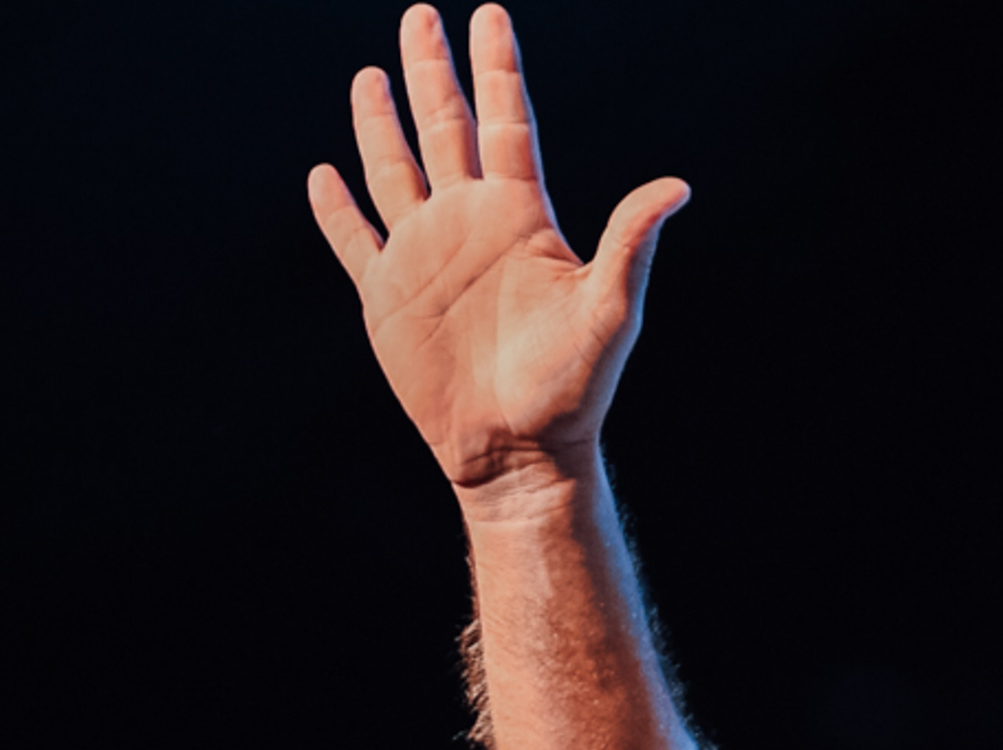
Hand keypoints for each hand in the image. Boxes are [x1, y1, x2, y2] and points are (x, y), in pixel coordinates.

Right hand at [308, 6, 687, 498]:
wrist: (518, 454)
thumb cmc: (571, 390)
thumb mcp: (608, 311)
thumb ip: (631, 244)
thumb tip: (678, 187)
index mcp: (520, 218)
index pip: (505, 123)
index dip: (497, 69)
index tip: (490, 15)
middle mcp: (469, 225)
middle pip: (444, 128)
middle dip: (431, 71)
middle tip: (420, 14)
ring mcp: (425, 257)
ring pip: (395, 170)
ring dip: (381, 123)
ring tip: (371, 75)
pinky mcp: (387, 298)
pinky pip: (354, 241)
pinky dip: (336, 210)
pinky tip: (325, 176)